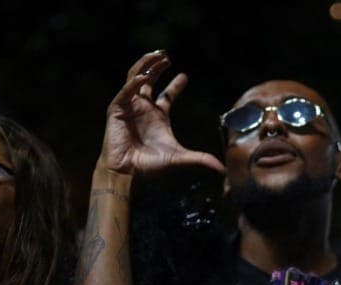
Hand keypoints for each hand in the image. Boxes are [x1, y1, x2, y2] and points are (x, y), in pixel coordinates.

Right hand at [100, 50, 224, 175]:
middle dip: (156, 65)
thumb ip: (200, 160)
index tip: (184, 75)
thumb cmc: (150, 166)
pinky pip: (125, 91)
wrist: (128, 173)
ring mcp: (129, 107)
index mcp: (157, 116)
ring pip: (135, 78)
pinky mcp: (117, 110)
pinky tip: (145, 77)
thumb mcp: (180, 159)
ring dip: (145, 65)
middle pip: (149, 79)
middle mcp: (143, 109)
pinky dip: (134, 82)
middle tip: (166, 55)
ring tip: (157, 55)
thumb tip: (223, 170)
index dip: (176, 85)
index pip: (167, 95)